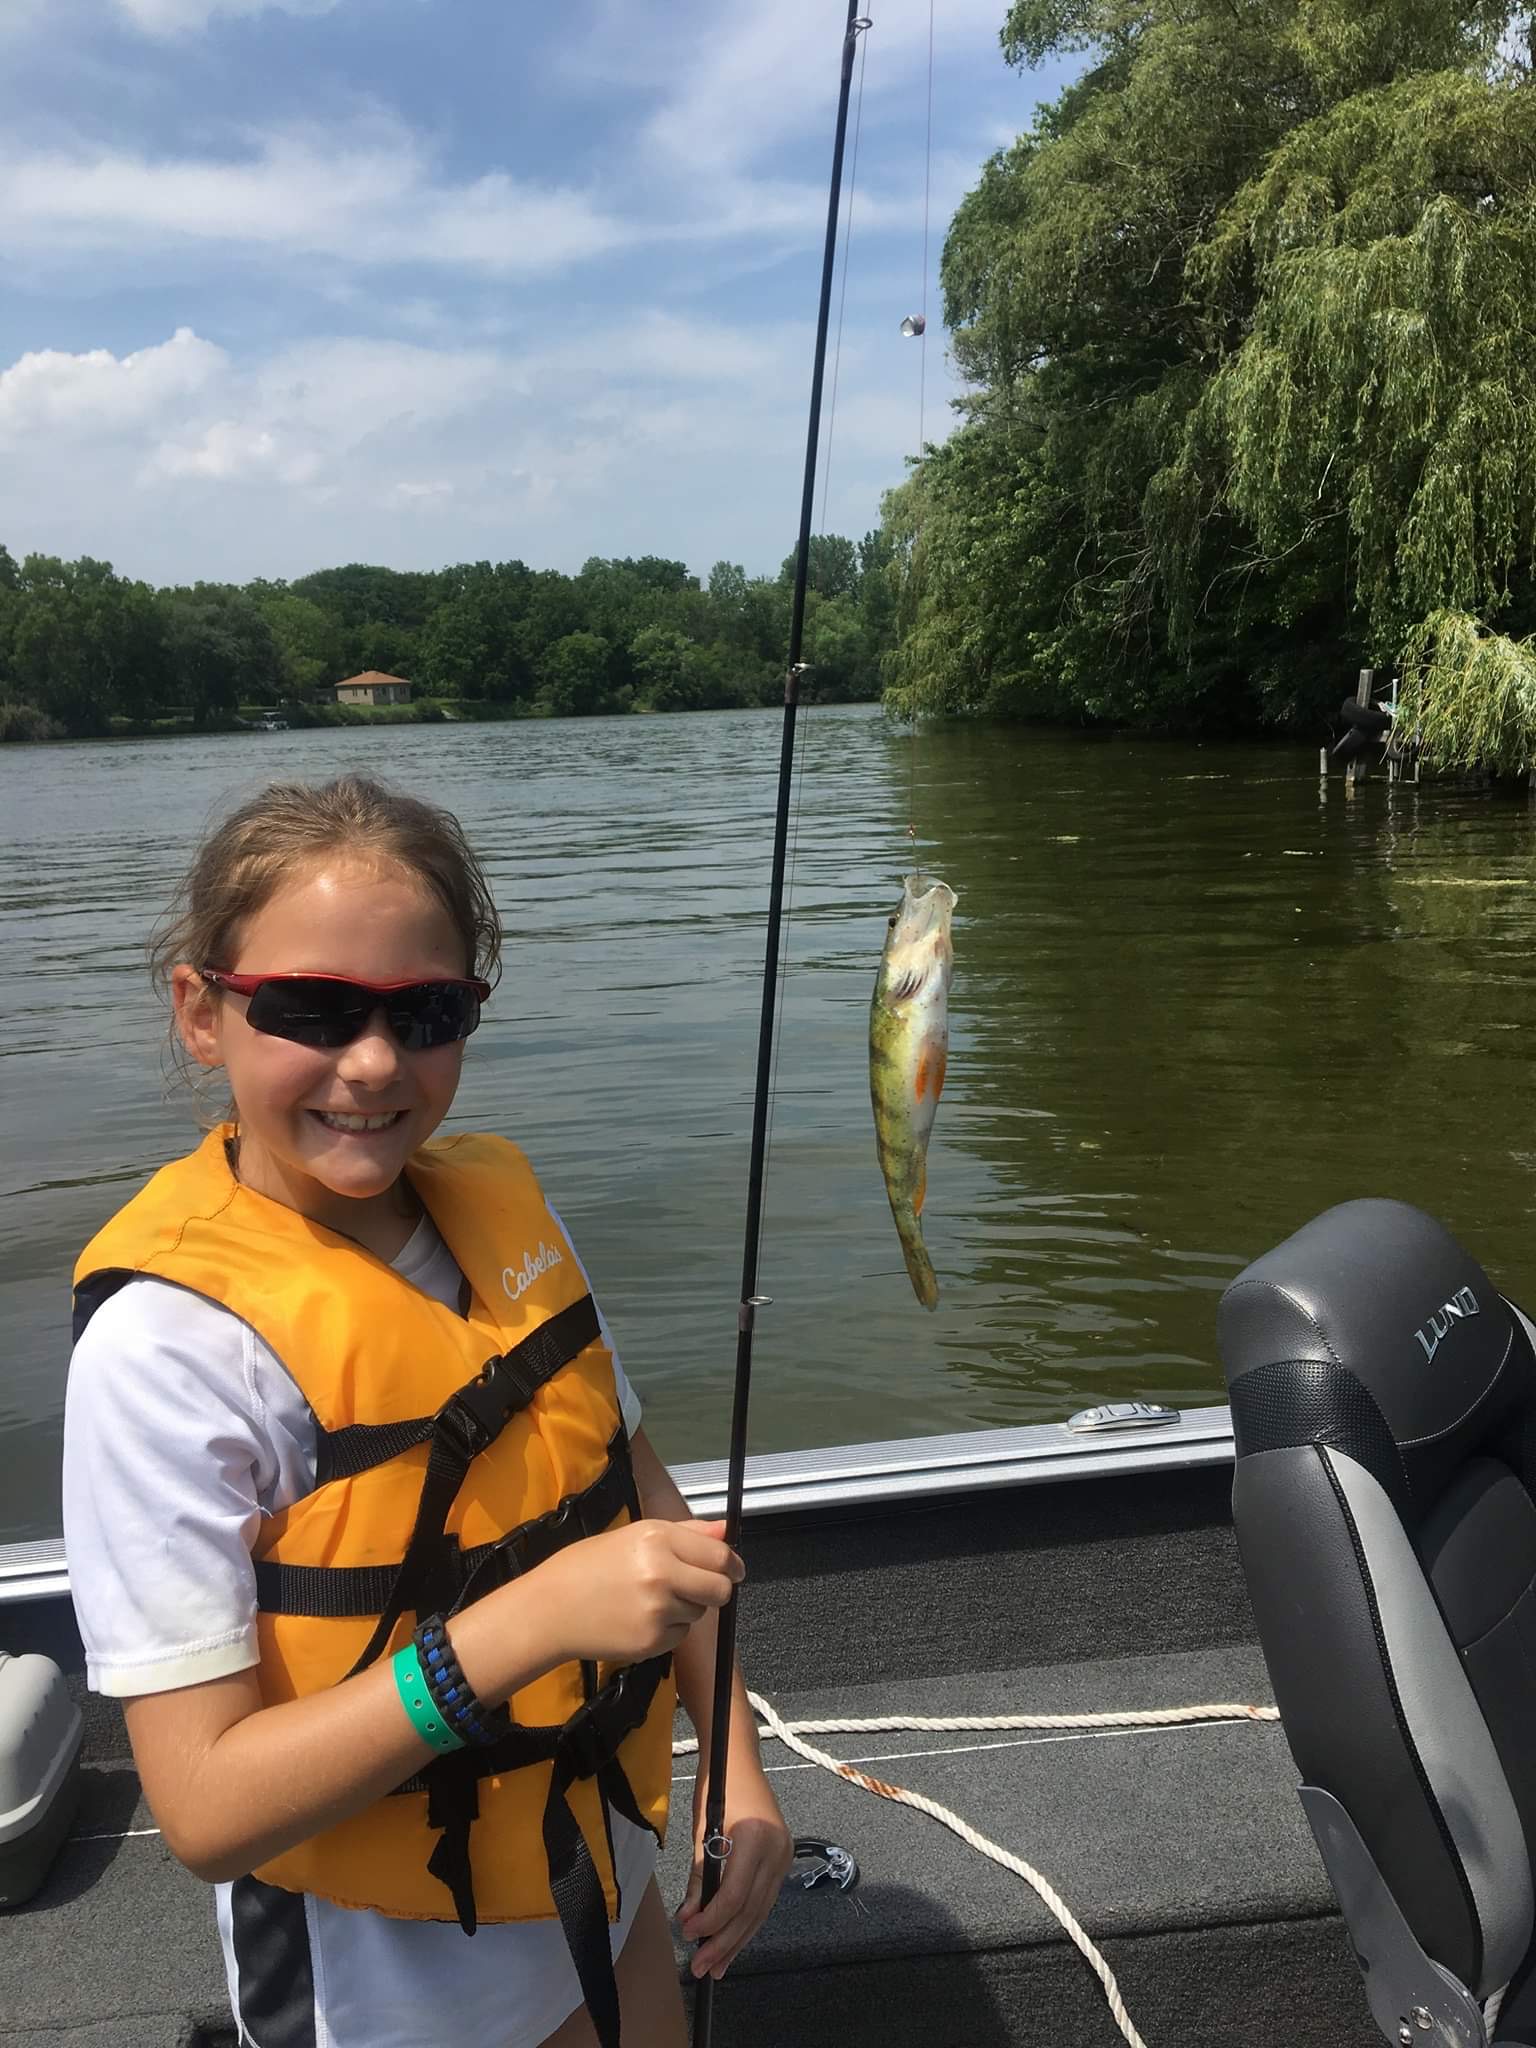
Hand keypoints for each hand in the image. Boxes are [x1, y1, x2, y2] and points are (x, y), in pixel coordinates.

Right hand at [534, 1517, 741, 1666]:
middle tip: (696, 1587)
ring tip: (650, 1599)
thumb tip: (726, 1530)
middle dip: (716, 1589)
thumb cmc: (588, 1565)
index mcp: (658, 1540)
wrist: (549, 1609)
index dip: (733, 1564)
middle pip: (720, 1589)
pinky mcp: (652, 1642)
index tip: (734, 1569)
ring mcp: (658, 1611)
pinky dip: (669, 1629)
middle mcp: (662, 1574)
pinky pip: (680, 1635)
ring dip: (687, 1608)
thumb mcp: (635, 1535)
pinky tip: (639, 1619)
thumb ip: (687, 1533)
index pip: (720, 1556)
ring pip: (700, 1612)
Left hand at [678, 1759, 792, 1979]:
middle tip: (700, 1966)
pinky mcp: (783, 1858)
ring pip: (760, 1910)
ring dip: (736, 1939)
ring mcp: (784, 1855)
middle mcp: (776, 1850)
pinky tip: (732, 1940)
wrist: (739, 1758)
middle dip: (724, 1941)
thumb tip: (689, 1919)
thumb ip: (698, 1877)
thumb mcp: (702, 1831)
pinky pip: (764, 1898)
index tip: (687, 1933)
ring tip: (715, 1966)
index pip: (734, 1896)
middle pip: (751, 1909)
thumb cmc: (715, 1787)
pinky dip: (747, 1920)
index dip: (711, 1921)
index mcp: (755, 1839)